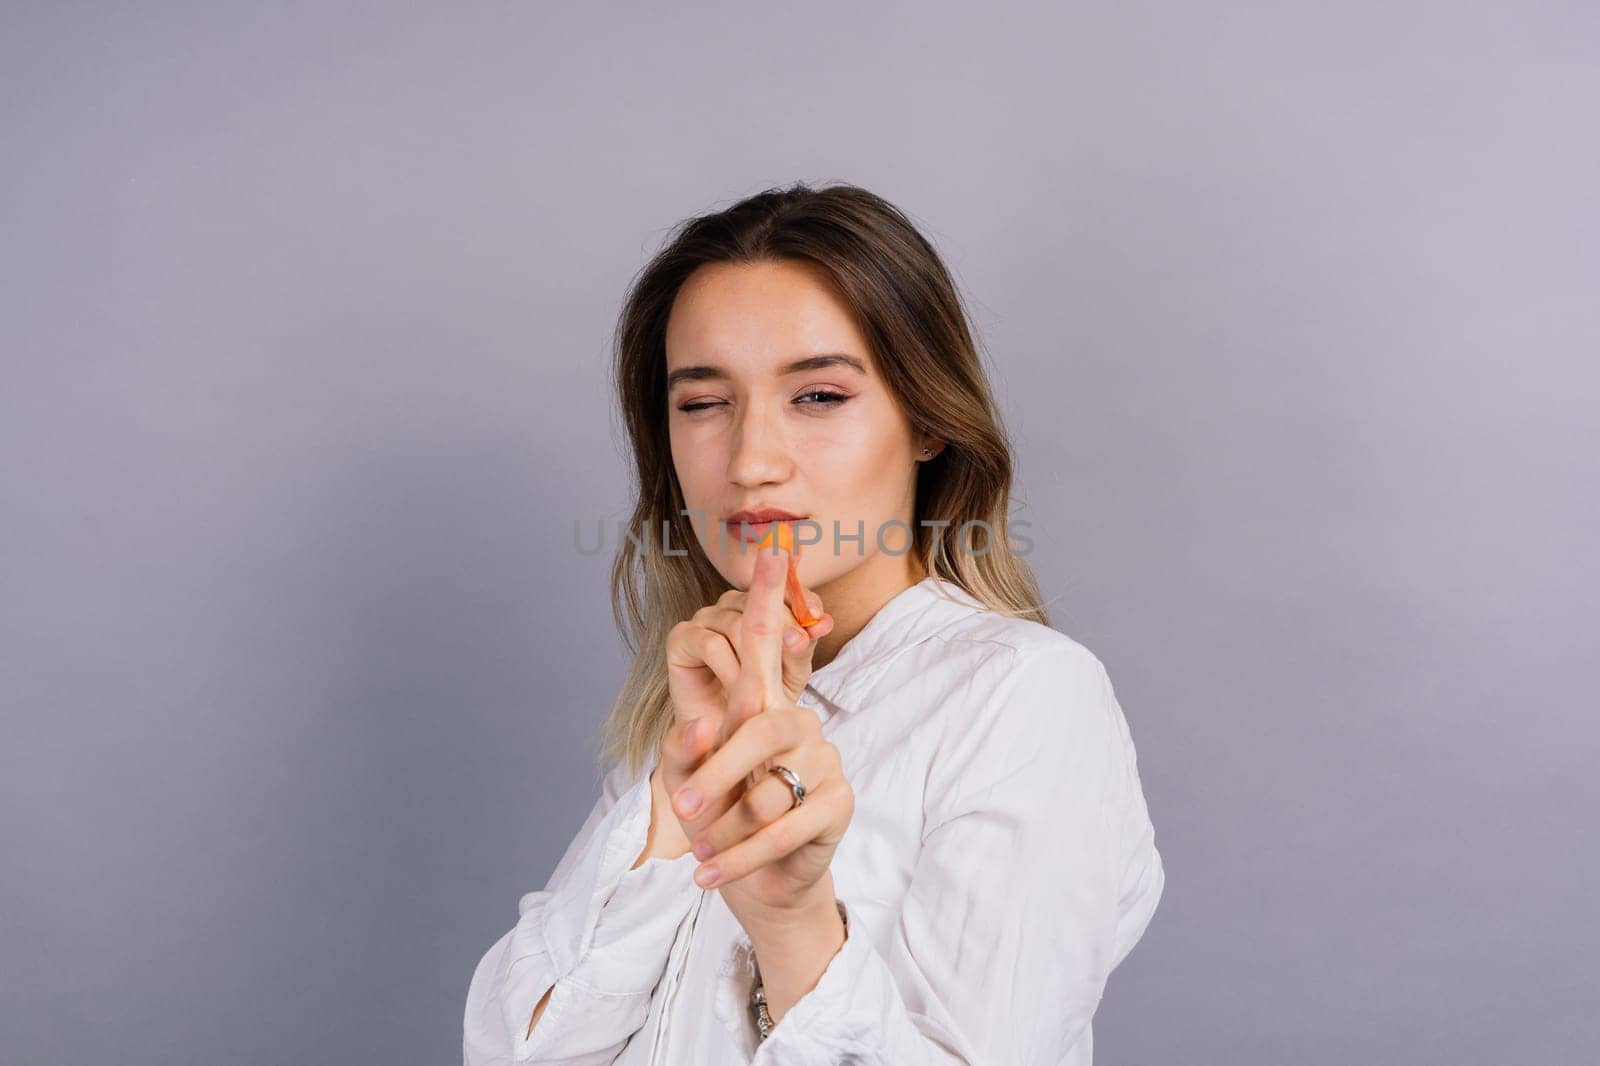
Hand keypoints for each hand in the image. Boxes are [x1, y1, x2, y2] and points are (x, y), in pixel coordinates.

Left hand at [671, 547, 855, 926]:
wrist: (761, 883)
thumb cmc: (722, 818)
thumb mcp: (690, 781)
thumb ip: (687, 748)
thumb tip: (705, 722)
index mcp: (761, 705)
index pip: (767, 642)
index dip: (769, 596)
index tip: (773, 547)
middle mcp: (799, 721)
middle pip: (758, 724)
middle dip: (715, 772)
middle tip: (682, 809)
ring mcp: (824, 759)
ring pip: (768, 787)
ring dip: (725, 828)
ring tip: (701, 850)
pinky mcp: (838, 802)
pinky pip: (785, 827)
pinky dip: (740, 858)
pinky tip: (710, 876)